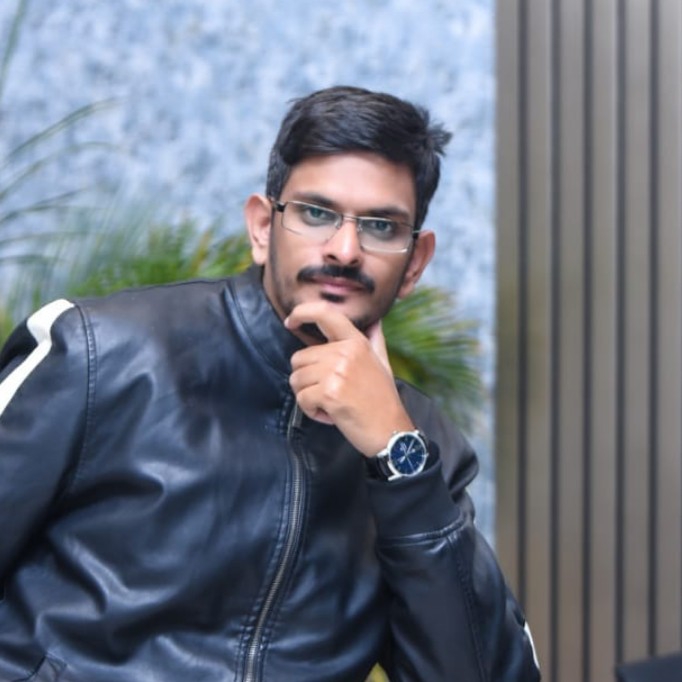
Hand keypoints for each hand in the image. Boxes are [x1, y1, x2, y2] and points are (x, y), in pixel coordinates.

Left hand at [285, 301, 414, 455]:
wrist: (391, 431)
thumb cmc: (383, 399)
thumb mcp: (382, 362)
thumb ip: (374, 339)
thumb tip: (375, 320)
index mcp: (356, 342)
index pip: (324, 313)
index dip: (301, 312)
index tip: (290, 321)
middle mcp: (345, 352)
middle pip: (299, 358)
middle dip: (307, 379)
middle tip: (330, 392)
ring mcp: (337, 372)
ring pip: (296, 379)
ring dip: (308, 396)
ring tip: (331, 403)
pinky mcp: (329, 393)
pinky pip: (302, 399)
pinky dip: (311, 411)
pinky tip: (331, 414)